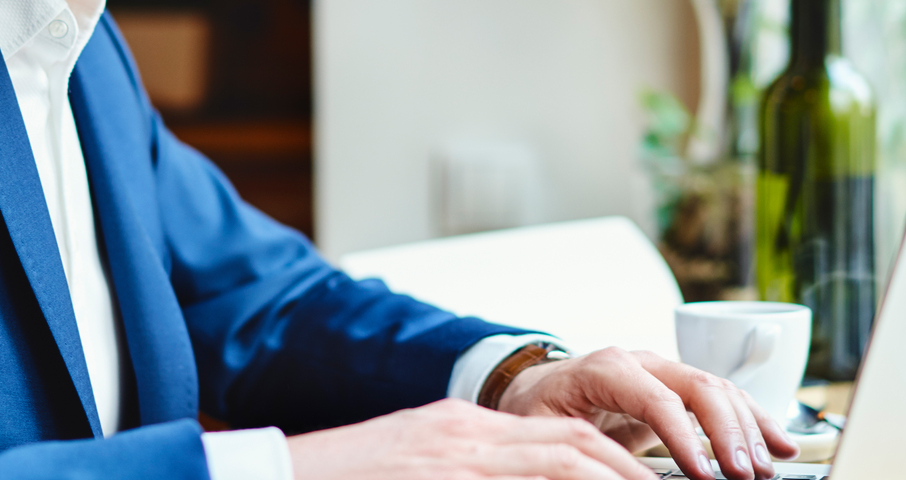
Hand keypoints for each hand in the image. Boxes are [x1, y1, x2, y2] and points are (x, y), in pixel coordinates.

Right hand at [286, 397, 659, 479]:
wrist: (276, 476)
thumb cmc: (350, 478)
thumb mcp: (424, 464)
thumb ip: (474, 465)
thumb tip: (535, 473)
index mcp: (465, 431)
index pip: (561, 439)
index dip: (615, 463)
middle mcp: (467, 439)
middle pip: (573, 447)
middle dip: (628, 474)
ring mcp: (454, 460)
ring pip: (557, 465)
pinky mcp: (441, 473)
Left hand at [495, 347, 797, 479]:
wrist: (537, 388)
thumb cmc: (538, 411)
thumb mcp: (547, 431)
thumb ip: (580, 448)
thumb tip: (616, 473)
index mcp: (606, 369)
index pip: (658, 399)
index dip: (687, 437)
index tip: (706, 475)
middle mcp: (641, 362)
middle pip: (699, 387)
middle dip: (729, 432)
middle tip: (745, 474)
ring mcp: (663, 371)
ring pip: (719, 391)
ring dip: (749, 430)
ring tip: (765, 469)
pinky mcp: (678, 388)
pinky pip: (724, 400)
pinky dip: (755, 422)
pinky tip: (780, 445)